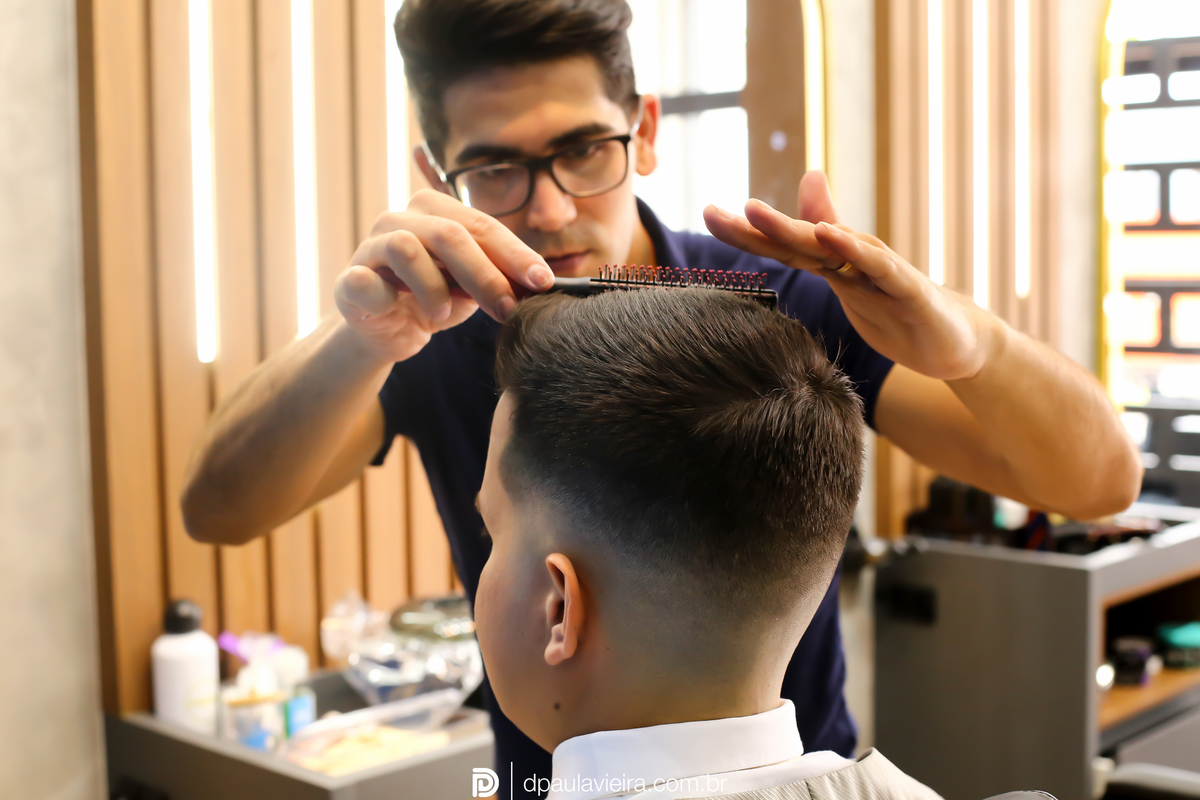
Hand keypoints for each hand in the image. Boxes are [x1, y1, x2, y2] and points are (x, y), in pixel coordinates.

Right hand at [333, 189, 554, 362]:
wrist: (388, 331)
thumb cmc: (434, 299)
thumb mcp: (473, 287)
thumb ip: (500, 276)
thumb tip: (542, 282)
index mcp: (435, 210)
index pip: (482, 225)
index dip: (515, 253)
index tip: (543, 281)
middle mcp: (400, 218)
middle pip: (450, 234)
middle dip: (486, 274)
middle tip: (508, 308)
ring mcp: (371, 245)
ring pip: (407, 248)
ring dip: (435, 286)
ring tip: (445, 313)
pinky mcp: (349, 279)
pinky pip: (365, 279)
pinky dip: (385, 295)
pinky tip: (398, 309)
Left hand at [702, 172, 1000, 381]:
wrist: (957, 341)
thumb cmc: (897, 307)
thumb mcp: (850, 282)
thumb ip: (821, 247)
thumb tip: (797, 215)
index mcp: (834, 263)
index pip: (782, 246)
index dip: (745, 232)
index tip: (708, 213)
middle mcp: (854, 259)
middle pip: (799, 241)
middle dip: (758, 225)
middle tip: (718, 210)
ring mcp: (881, 272)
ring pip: (832, 248)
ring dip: (794, 229)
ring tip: (756, 211)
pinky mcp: (908, 290)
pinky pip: (879, 268)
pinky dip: (855, 251)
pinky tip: (831, 237)